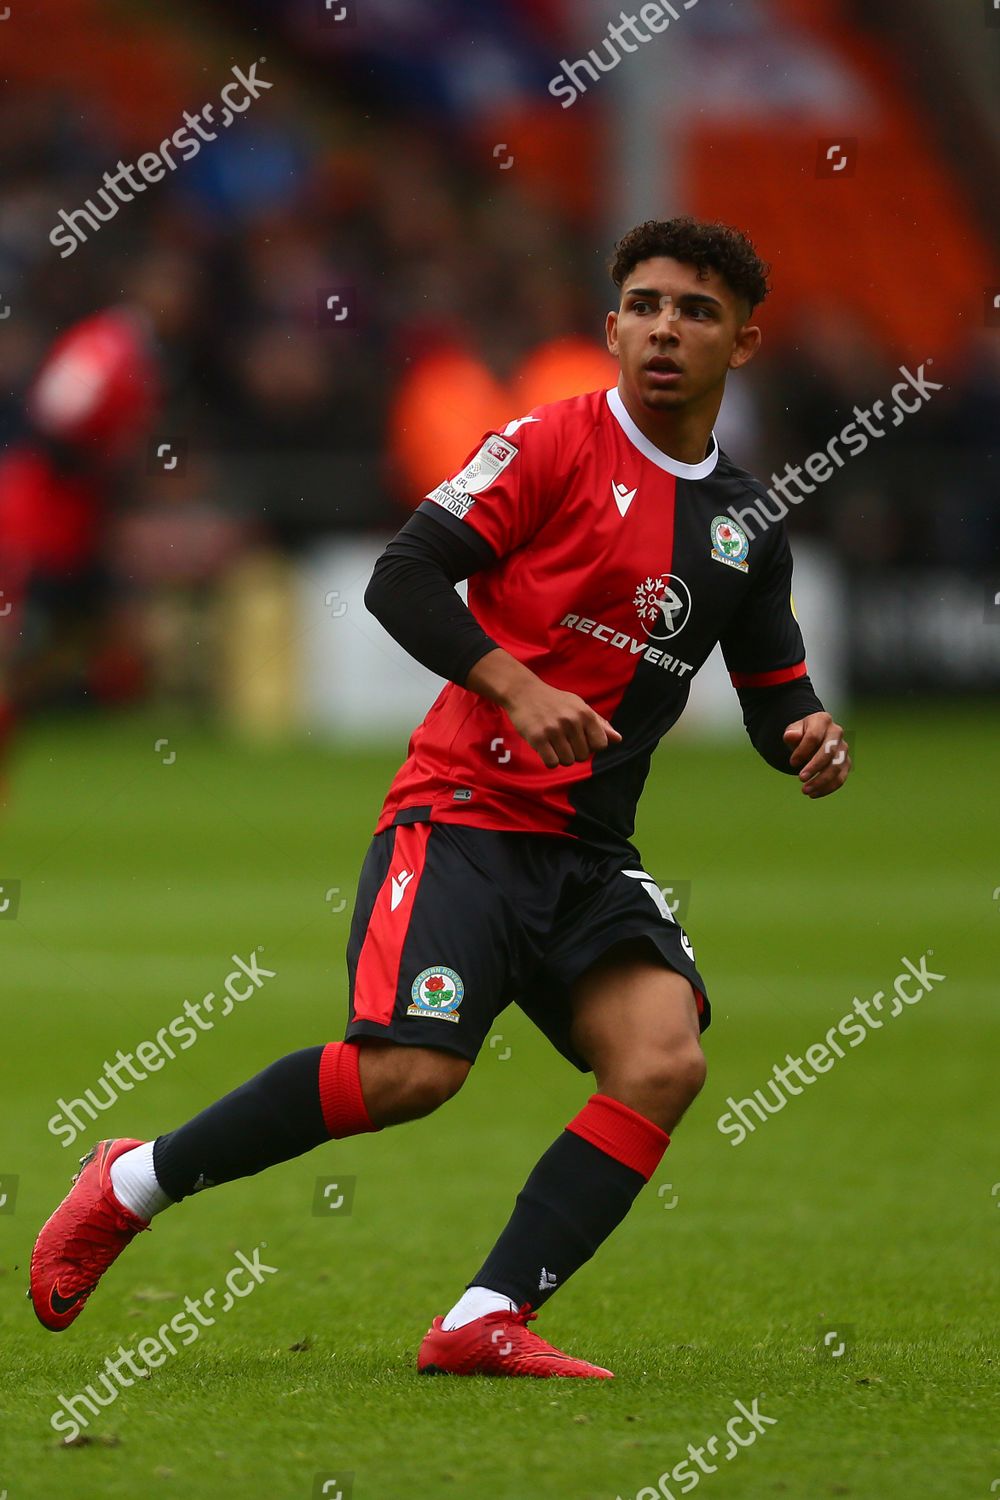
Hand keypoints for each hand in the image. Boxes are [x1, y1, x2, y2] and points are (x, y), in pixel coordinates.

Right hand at [503, 679, 622, 768]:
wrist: (523, 692)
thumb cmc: (554, 701)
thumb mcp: (579, 706)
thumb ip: (599, 723)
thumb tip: (618, 739)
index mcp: (585, 713)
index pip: (601, 744)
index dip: (591, 746)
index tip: (580, 739)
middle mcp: (571, 721)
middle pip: (583, 756)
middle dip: (574, 752)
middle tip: (563, 740)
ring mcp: (554, 730)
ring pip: (568, 761)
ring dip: (561, 757)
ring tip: (553, 744)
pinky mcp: (537, 738)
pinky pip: (552, 763)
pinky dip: (549, 760)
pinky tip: (545, 749)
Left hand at [783, 713, 850, 798]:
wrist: (812, 738)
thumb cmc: (801, 734)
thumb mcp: (794, 731)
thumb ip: (792, 733)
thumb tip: (790, 736)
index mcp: (822, 720)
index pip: (814, 737)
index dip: (803, 751)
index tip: (792, 763)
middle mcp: (837, 733)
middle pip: (828, 752)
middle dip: (814, 767)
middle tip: (800, 779)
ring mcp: (843, 748)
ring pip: (836, 767)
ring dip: (821, 781)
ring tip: (805, 791)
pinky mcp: (846, 763)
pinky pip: (840, 778)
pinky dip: (828, 788)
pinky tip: (814, 794)